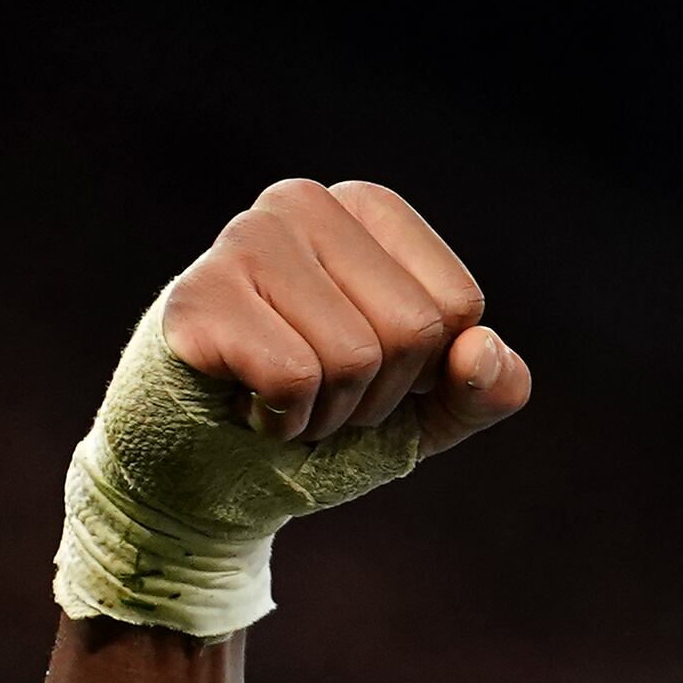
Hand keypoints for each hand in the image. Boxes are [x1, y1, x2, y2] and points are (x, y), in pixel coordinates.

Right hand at [58, 179, 534, 638]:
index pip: (458, 306)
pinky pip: (293, 378)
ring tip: (277, 399)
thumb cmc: (321, 426)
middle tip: (316, 395)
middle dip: (376, 398)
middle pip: (413, 330)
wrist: (210, 480)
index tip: (368, 376)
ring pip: (354, 356)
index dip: (426, 374)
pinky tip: (242, 405)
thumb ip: (486, 389)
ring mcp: (243, 240)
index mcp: (367, 211)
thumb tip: (482, 351)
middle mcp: (303, 203)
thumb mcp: (427, 415)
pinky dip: (281, 423)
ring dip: (326, 415)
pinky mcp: (196, 298)